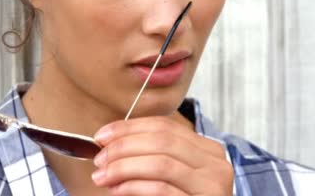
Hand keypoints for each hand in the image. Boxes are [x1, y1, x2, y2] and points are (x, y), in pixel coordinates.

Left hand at [91, 116, 233, 195]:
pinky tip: (118, 190)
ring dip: (123, 167)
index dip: (128, 128)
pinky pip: (162, 188)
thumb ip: (148, 156)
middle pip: (161, 141)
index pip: (163, 126)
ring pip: (161, 163)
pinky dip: (134, 187)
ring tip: (103, 176)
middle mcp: (215, 164)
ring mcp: (212, 185)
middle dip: (123, 147)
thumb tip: (108, 143)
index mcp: (206, 149)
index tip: (101, 136)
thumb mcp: (167, 174)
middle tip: (99, 160)